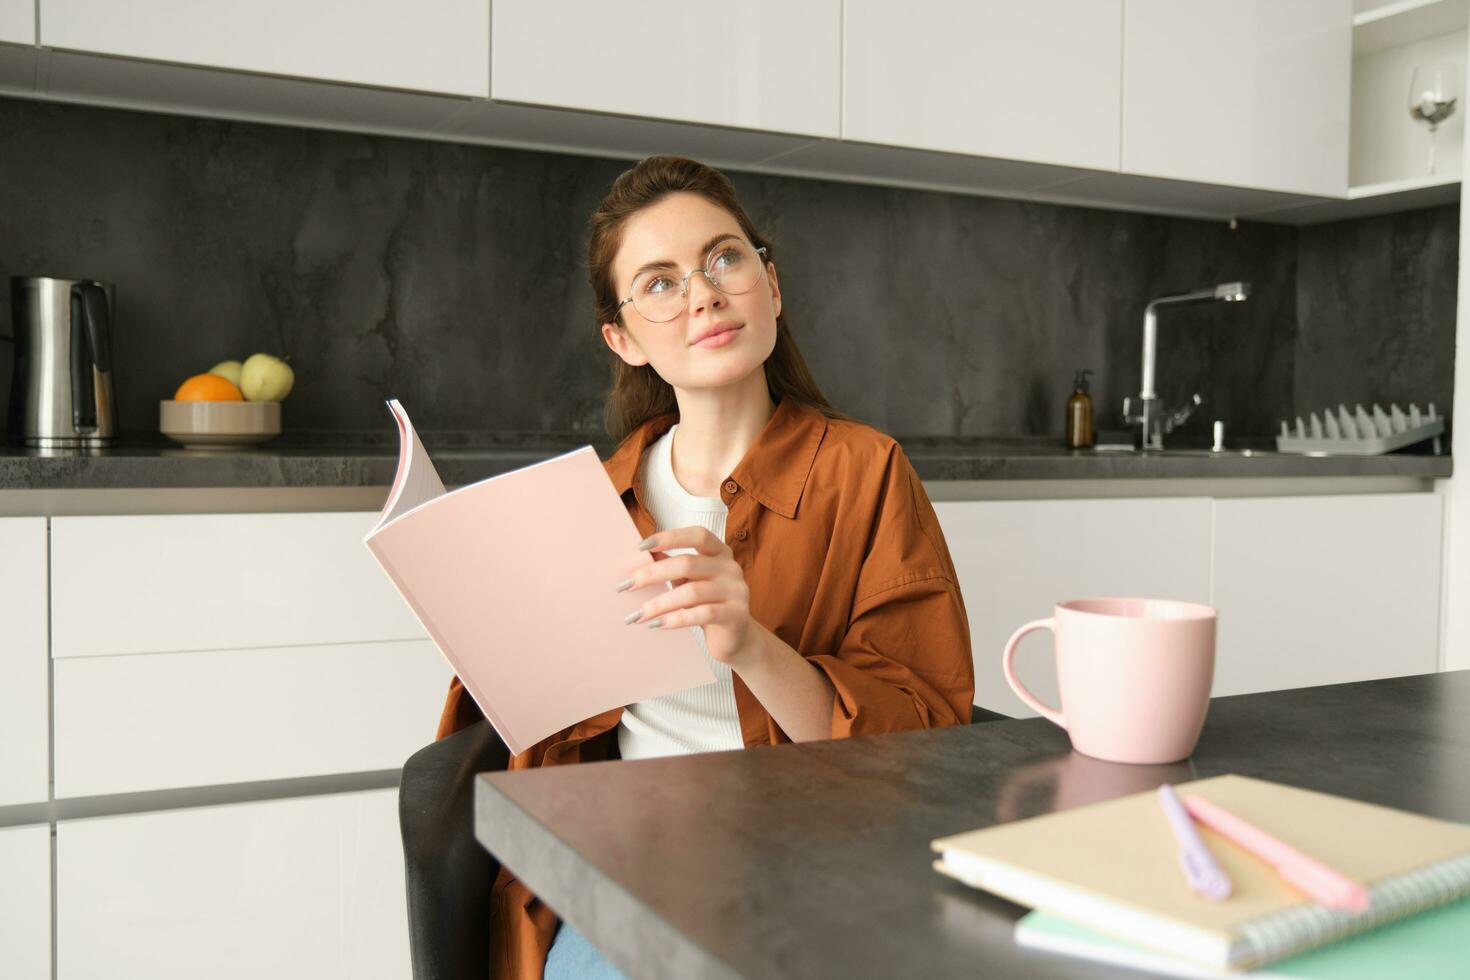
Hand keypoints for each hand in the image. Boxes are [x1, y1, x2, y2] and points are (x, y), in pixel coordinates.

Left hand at [617, 526, 756, 667]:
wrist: (735, 638)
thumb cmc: (707, 604)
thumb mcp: (690, 581)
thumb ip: (672, 565)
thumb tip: (641, 554)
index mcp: (719, 552)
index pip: (698, 535)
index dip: (670, 537)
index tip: (640, 546)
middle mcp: (730, 568)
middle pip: (688, 563)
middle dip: (653, 574)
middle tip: (627, 586)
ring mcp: (736, 591)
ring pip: (692, 592)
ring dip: (659, 603)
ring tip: (638, 615)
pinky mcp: (736, 615)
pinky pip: (703, 614)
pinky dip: (676, 619)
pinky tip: (658, 624)